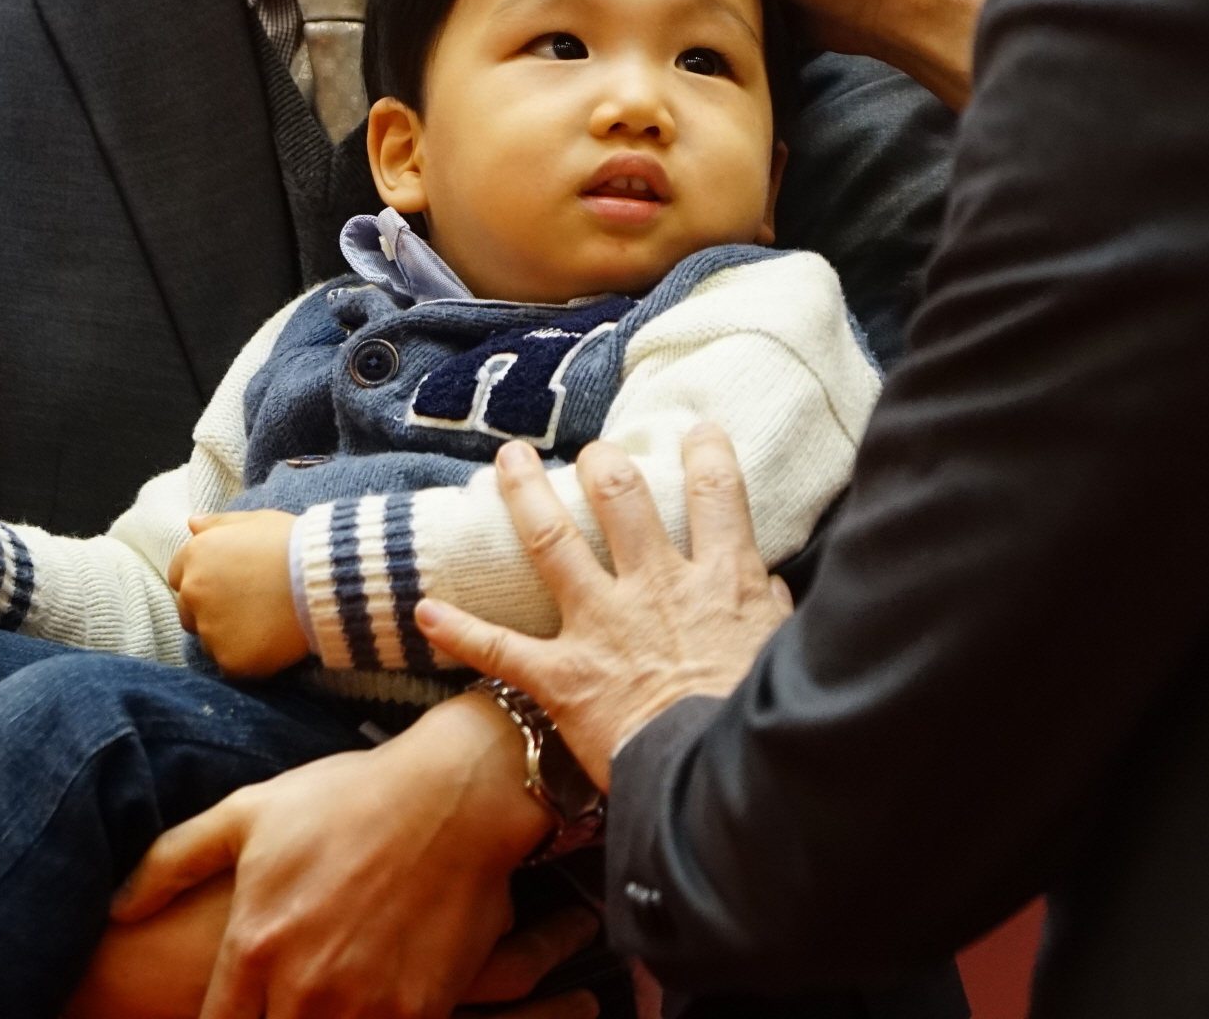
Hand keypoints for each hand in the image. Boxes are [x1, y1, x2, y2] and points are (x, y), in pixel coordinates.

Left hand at [109, 688, 554, 1017]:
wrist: (455, 795)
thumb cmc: (347, 798)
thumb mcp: (248, 812)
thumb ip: (171, 863)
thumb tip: (115, 907)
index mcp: (252, 948)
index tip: (232, 1015)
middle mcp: (302, 989)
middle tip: (277, 1002)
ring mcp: (363, 1008)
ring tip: (321, 999)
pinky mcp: (417, 1014)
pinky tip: (363, 1005)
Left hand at [170, 510, 310, 675]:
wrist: (323, 580)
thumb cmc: (293, 544)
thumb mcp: (256, 521)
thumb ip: (219, 524)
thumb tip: (192, 524)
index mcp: (195, 556)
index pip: (179, 576)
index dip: (205, 581)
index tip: (230, 585)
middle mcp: (193, 593)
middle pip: (189, 612)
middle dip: (211, 612)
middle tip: (249, 608)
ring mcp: (210, 629)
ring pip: (210, 641)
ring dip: (228, 637)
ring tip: (265, 625)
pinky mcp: (231, 660)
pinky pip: (231, 665)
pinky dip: (247, 659)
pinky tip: (271, 643)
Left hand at [417, 433, 788, 785]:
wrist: (721, 779)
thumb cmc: (758, 721)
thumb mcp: (784, 657)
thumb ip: (772, 614)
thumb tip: (769, 584)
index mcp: (720, 582)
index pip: (716, 496)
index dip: (707, 454)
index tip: (697, 430)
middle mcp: (654, 588)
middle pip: (621, 498)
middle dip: (601, 462)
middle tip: (589, 450)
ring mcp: (602, 626)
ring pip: (553, 542)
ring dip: (524, 496)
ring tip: (507, 459)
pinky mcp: (563, 677)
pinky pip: (500, 650)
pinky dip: (459, 630)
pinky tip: (425, 610)